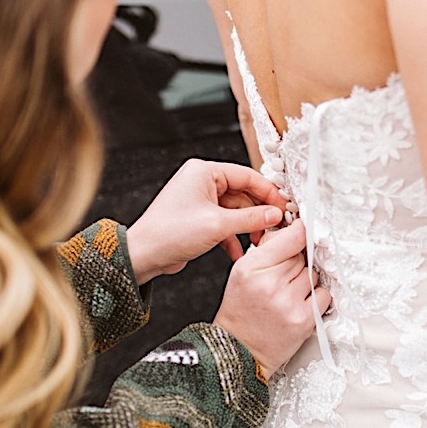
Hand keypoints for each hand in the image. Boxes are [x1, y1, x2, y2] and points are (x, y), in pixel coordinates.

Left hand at [127, 159, 287, 284]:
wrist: (143, 255)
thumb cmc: (168, 233)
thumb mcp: (217, 225)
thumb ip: (251, 219)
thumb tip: (274, 214)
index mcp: (204, 172)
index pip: (247, 176)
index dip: (268, 193)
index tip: (283, 207)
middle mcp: (202, 182)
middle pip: (244, 194)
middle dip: (259, 213)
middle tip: (275, 227)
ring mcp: (201, 201)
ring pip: (237, 210)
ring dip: (248, 227)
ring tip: (259, 242)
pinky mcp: (200, 218)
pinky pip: (226, 223)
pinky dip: (234, 236)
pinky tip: (240, 251)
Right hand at [213, 220, 330, 371]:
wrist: (238, 350)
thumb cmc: (240, 312)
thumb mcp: (241, 273)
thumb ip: (266, 251)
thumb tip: (295, 232)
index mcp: (251, 268)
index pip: (291, 238)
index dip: (301, 232)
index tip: (306, 229)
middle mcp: (270, 284)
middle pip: (302, 256)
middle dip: (296, 263)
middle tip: (282, 278)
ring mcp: (288, 303)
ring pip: (313, 274)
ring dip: (305, 281)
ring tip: (287, 294)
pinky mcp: (304, 320)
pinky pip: (323, 295)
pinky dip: (316, 297)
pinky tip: (300, 304)